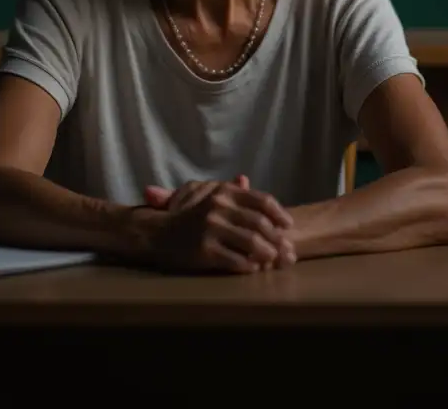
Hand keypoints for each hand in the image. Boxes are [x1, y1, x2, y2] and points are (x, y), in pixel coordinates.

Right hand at [142, 175, 296, 273]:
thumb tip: (247, 179)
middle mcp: (219, 207)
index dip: (279, 214)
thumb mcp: (210, 196)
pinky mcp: (204, 250)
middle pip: (260, 224)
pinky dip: (249, 266)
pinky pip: (235, 260)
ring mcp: (211, 229)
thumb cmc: (190, 216)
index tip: (288, 226)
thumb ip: (232, 191)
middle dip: (278, 239)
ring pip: (251, 243)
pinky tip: (254, 268)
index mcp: (224, 192)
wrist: (159, 233)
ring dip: (268, 254)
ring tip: (273, 260)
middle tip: (288, 251)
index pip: (262, 200)